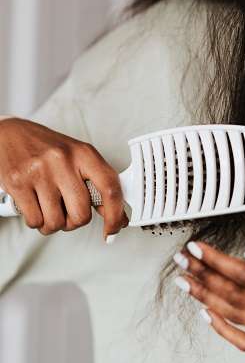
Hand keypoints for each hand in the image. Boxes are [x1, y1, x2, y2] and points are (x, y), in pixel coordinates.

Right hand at [0, 117, 127, 239]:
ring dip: (53, 223)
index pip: (110, 187)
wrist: (10, 134)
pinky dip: (36, 220)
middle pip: (81, 214)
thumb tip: (115, 213)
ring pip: (56, 222)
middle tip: (68, 212)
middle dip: (74, 221)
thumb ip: (96, 183)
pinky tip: (35, 205)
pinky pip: (34, 221)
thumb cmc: (46, 147)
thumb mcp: (77, 157)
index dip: (115, 214)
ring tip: (49, 207)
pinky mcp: (18, 183)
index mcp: (83, 153)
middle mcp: (63, 161)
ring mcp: (40, 172)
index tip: (114, 228)